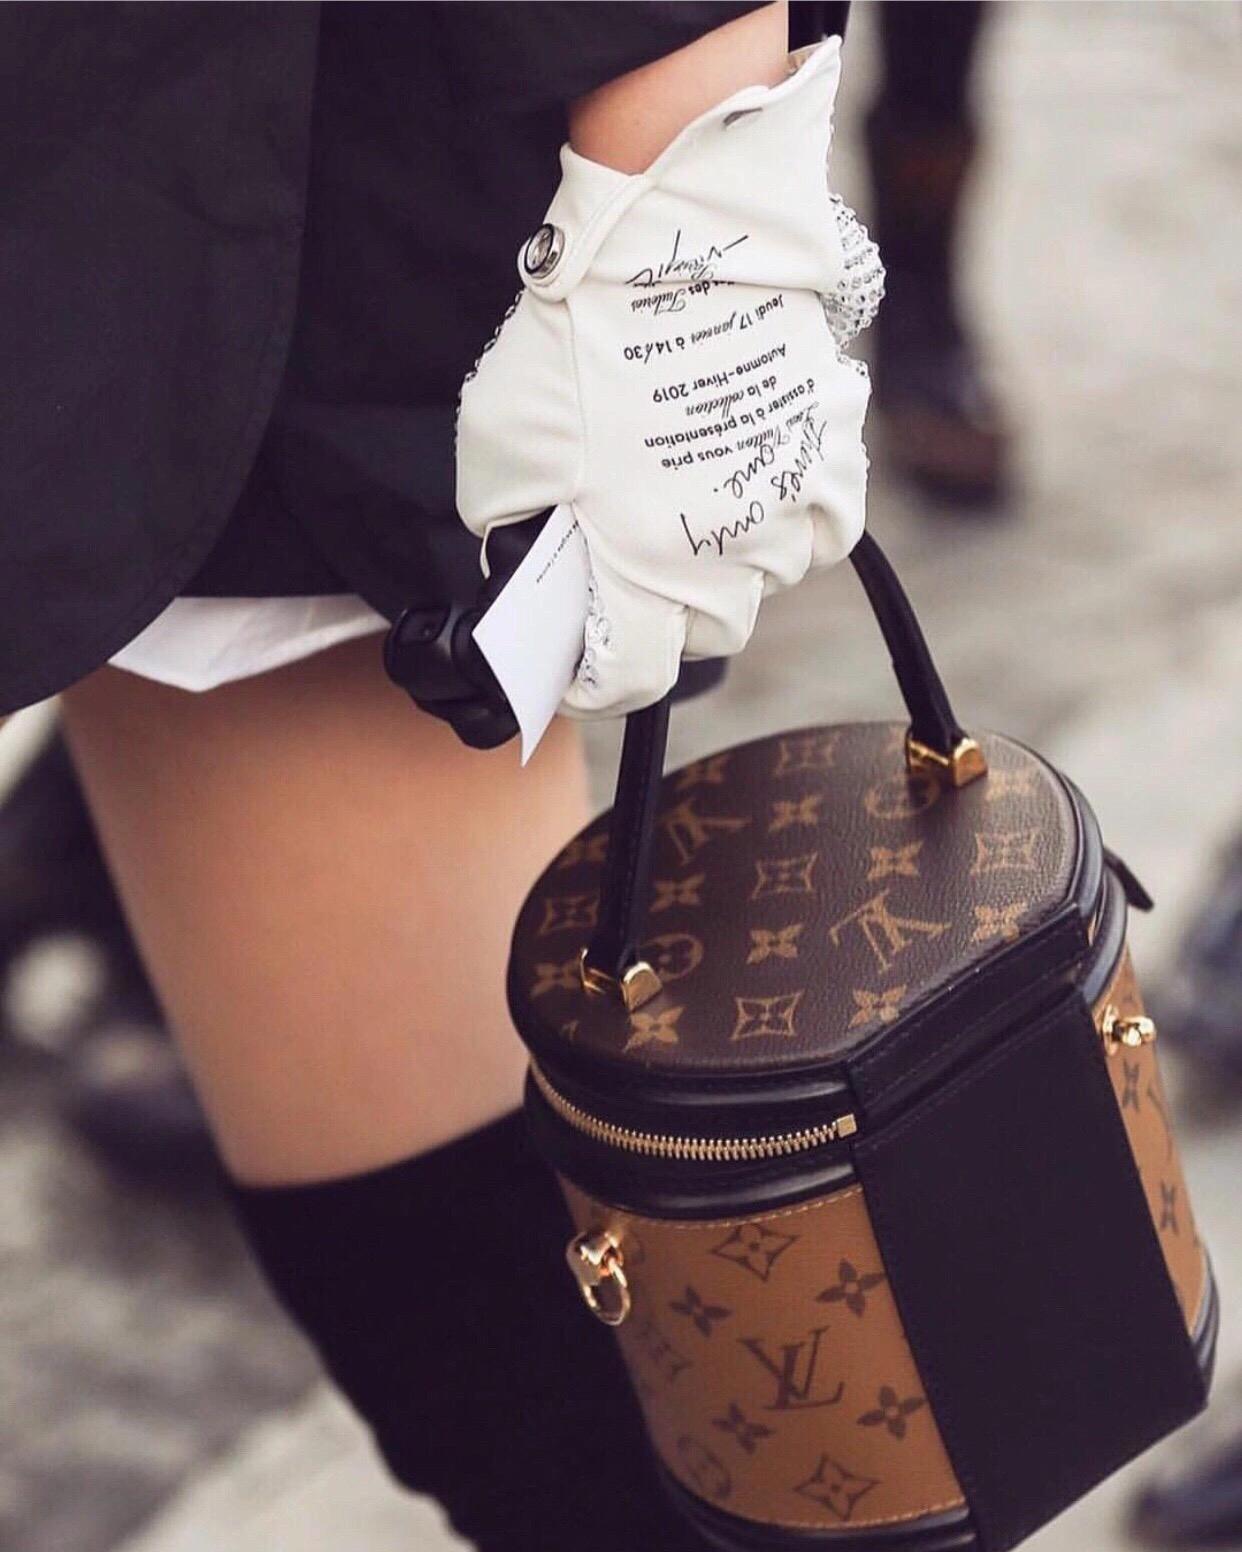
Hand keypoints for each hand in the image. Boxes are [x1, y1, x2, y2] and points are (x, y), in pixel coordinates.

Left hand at [456, 40, 882, 717]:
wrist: (672, 232)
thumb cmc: (576, 335)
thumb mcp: (499, 447)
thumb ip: (514, 528)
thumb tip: (531, 559)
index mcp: (642, 567)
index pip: (630, 678)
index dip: (596, 682)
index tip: (576, 665)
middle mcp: (727, 555)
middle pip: (705, 636)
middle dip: (660, 623)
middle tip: (626, 576)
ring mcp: (786, 505)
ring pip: (765, 580)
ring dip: (723, 566)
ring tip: (685, 513)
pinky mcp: (827, 448)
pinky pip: (824, 522)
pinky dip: (793, 523)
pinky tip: (757, 491)